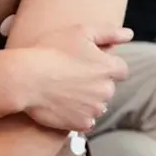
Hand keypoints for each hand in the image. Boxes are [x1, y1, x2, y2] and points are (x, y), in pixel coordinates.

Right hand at [18, 24, 132, 132]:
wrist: (26, 78)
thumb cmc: (51, 50)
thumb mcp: (80, 32)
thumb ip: (109, 33)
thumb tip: (129, 34)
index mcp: (108, 68)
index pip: (120, 69)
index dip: (104, 64)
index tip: (86, 62)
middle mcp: (106, 91)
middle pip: (107, 87)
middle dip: (95, 82)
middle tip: (71, 73)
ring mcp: (94, 109)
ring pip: (96, 104)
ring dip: (86, 98)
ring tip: (64, 87)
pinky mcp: (80, 124)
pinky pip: (85, 120)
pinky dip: (76, 113)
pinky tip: (61, 102)